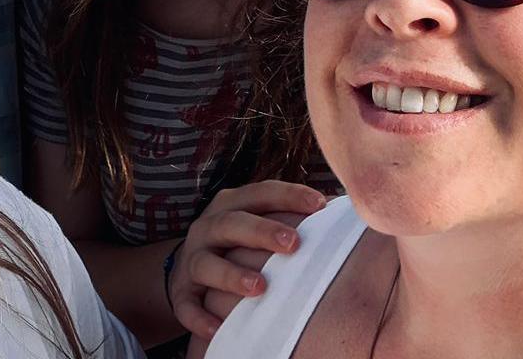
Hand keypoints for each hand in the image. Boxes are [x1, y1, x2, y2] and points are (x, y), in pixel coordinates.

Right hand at [167, 181, 325, 338]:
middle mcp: (208, 227)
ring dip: (231, 274)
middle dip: (262, 231)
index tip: (320, 205)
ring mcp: (192, 259)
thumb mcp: (257, 221)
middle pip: (231, 223)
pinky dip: (200, 317)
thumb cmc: (239, 243)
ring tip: (259, 287)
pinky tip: (218, 328)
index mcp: (231, 205)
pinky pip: (185, 305)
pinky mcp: (180, 292)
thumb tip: (342, 210)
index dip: (288, 196)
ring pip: (205, 263)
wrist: (189, 267)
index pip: (260, 193)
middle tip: (294, 244)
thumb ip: (290, 216)